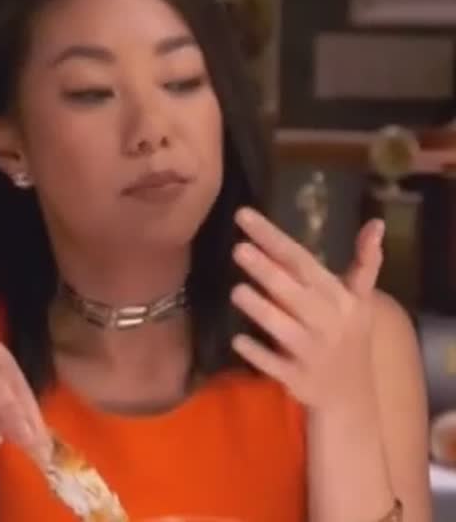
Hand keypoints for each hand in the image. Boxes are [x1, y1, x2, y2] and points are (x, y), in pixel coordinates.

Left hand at [229, 207, 383, 412]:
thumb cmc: (348, 336)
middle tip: (238, 249)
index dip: (273, 238)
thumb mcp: (360, 300)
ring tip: (236, 290)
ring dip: (260, 309)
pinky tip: (238, 339)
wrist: (352, 396)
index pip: (302, 261)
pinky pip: (273, 364)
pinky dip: (257, 353)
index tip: (243, 215)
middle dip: (266, 270)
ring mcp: (311, 352)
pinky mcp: (296, 378)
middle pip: (292, 291)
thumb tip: (376, 223)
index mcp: (340, 298)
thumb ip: (364, 263)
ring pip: (282, 328)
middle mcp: (327, 322)